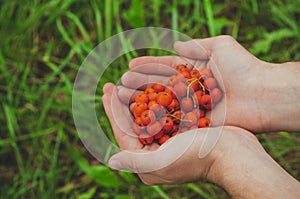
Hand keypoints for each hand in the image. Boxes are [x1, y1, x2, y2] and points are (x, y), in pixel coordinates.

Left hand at [102, 82, 264, 184]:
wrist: (236, 155)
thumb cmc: (198, 157)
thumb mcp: (164, 160)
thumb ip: (135, 161)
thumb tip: (111, 162)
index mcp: (148, 162)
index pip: (123, 133)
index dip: (113, 111)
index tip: (107, 90)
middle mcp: (156, 153)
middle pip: (133, 124)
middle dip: (122, 103)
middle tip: (112, 84)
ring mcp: (169, 143)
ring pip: (147, 116)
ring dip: (137, 97)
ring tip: (129, 80)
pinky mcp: (182, 133)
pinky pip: (164, 112)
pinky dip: (156, 98)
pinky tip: (152, 85)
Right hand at [121, 35, 299, 132]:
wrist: (262, 96)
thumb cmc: (243, 68)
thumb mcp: (221, 46)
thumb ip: (196, 45)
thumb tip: (175, 45)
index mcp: (193, 71)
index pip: (164, 67)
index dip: (147, 66)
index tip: (129, 65)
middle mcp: (189, 89)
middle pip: (159, 86)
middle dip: (139, 84)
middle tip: (119, 84)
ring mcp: (191, 106)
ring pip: (161, 103)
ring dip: (143, 100)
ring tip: (123, 98)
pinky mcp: (194, 121)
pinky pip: (171, 118)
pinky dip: (156, 117)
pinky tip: (140, 115)